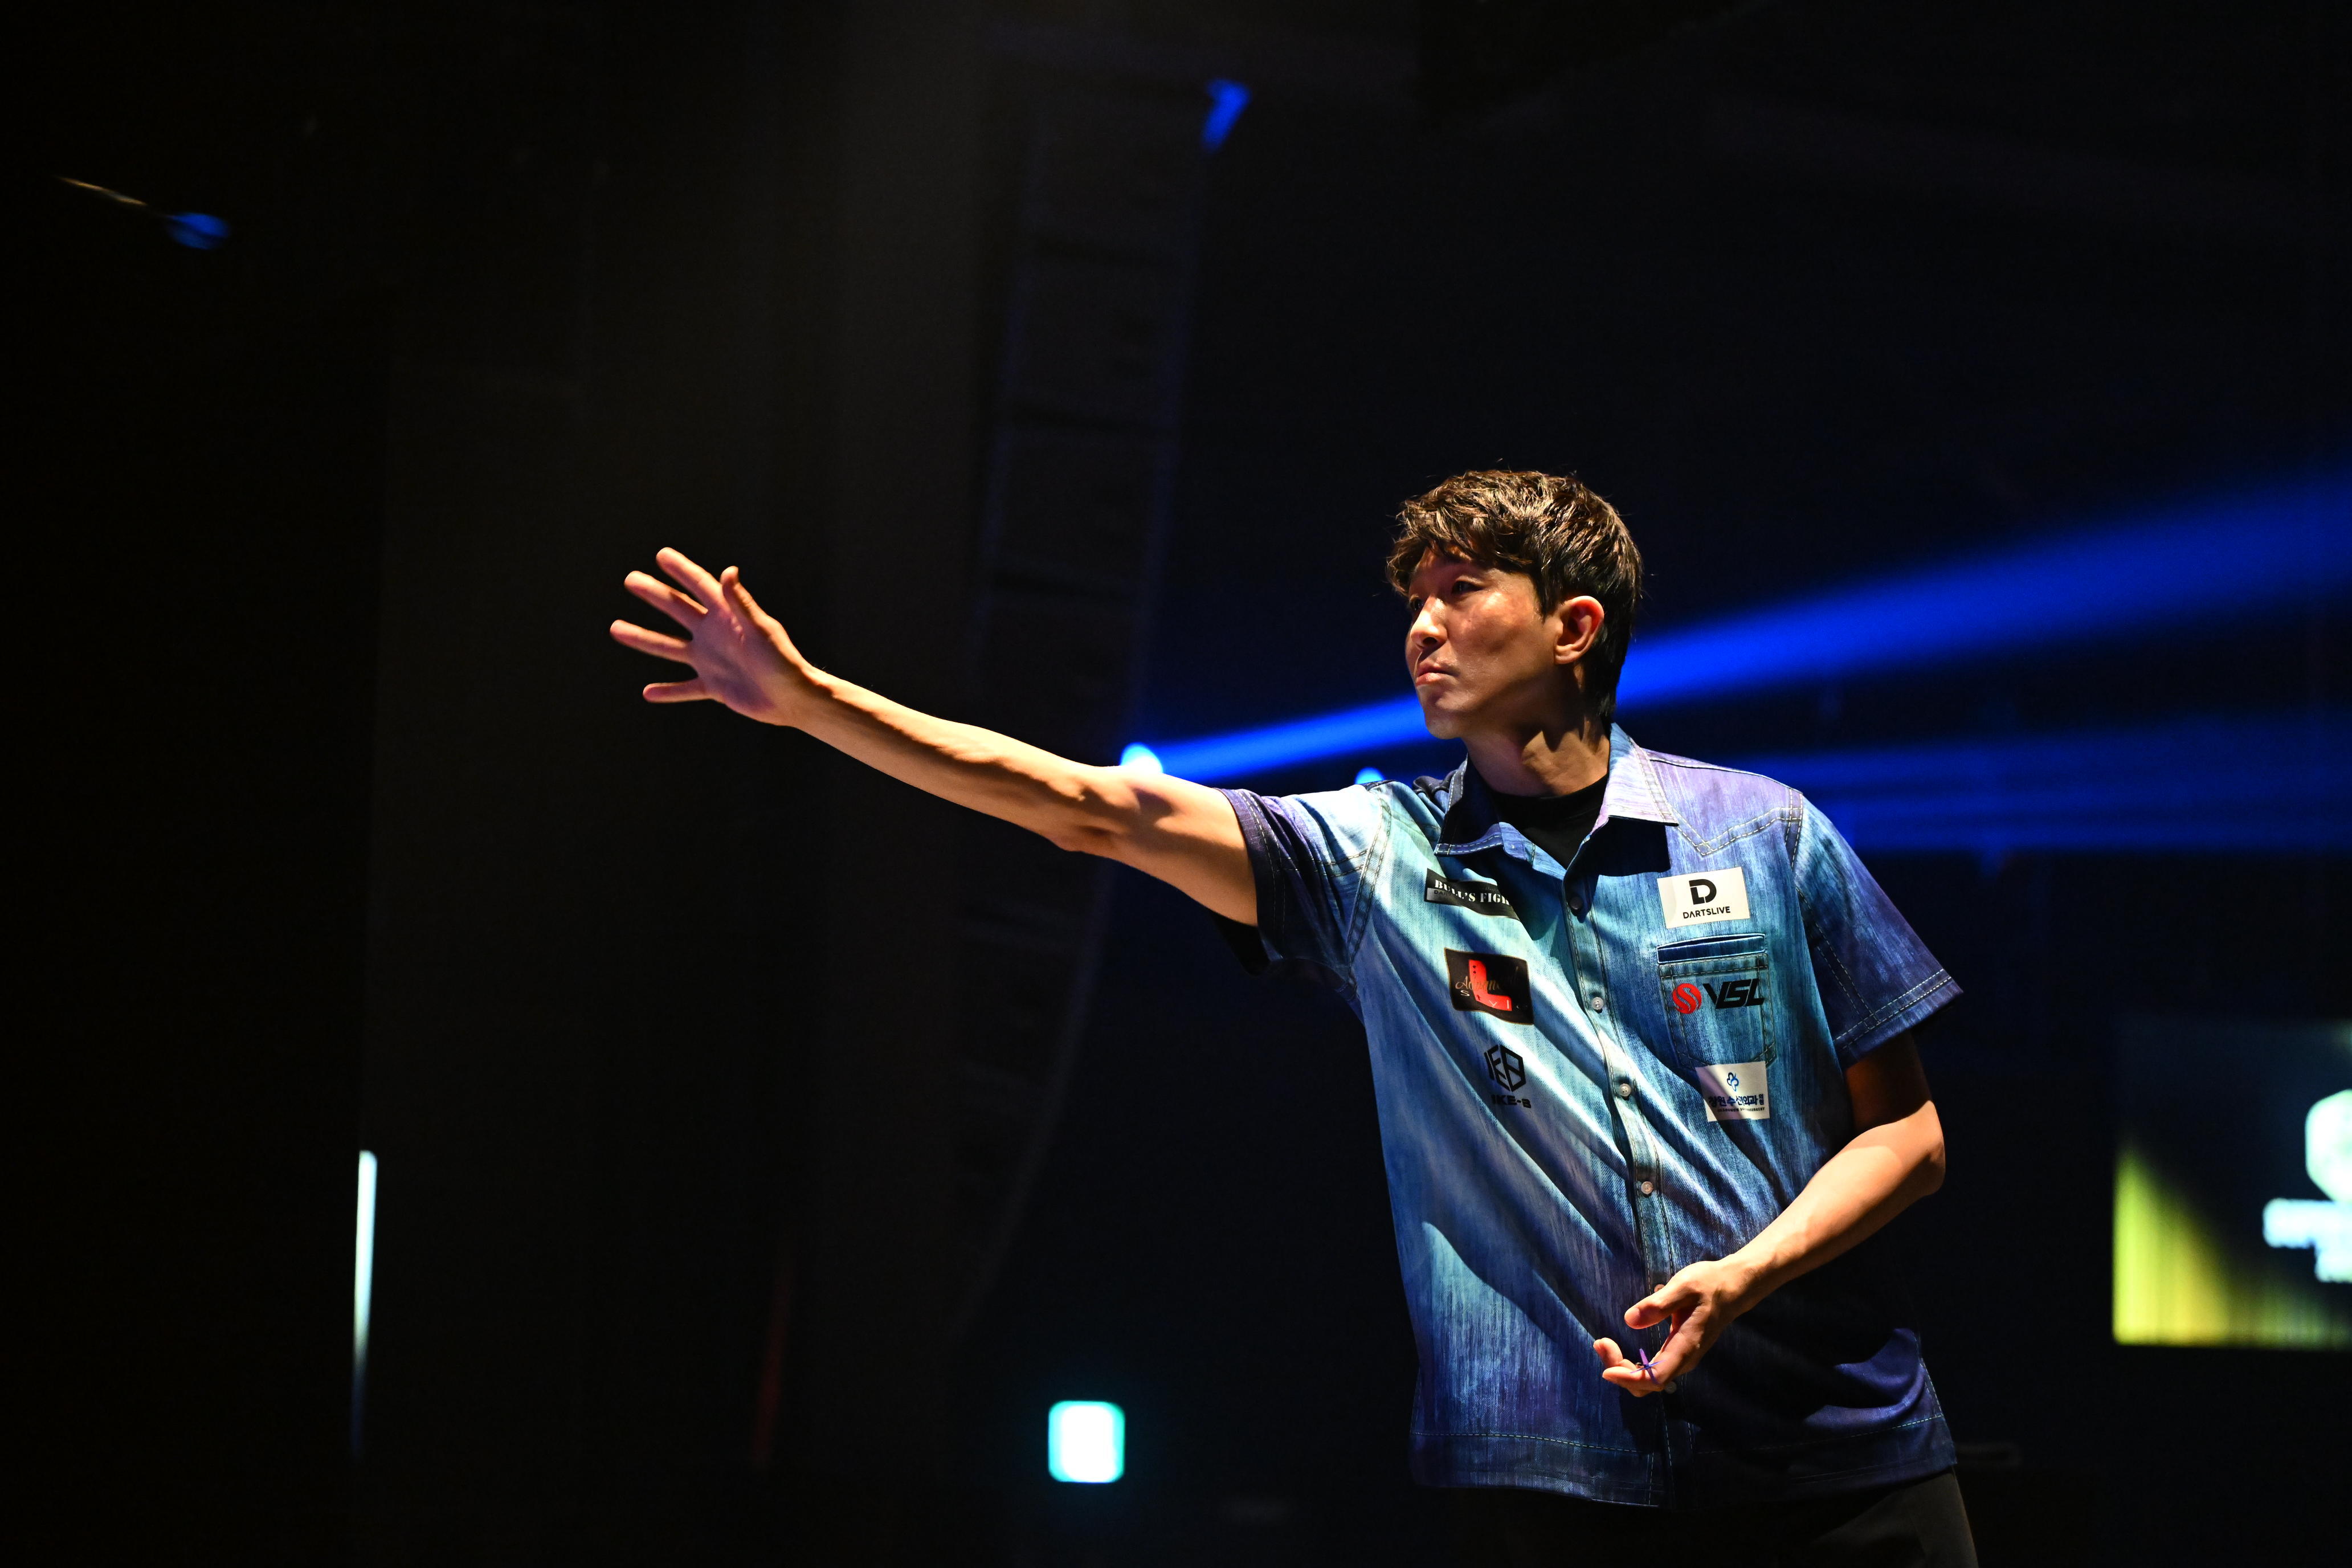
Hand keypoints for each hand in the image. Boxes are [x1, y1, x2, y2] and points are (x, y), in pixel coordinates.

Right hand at [609, 548, 813, 724]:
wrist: (793, 698)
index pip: (700, 586)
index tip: (661, 554)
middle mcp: (715, 635)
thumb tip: (728, 571)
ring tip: (616, 629)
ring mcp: (712, 661)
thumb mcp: (761, 630)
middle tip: (630, 580)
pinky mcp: (714, 687)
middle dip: (655, 595)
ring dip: (644, 639)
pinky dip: (668, 691)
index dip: (681, 570)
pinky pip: (685, 688)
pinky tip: (648, 692)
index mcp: (727, 617)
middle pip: (678, 610)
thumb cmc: (783, 662)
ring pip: (670, 647)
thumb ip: (742, 603)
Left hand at [1592, 1257, 1756, 1396]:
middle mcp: (1684, 1359)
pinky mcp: (1678, 1352)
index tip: (1605, 1371)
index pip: (1656, 1378)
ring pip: (1649, 1378)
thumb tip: (1629, 1321)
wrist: (1732, 1288)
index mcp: (1685, 1346)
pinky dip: (1631, 1364)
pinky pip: (1652, 1370)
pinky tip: (1617, 1345)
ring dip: (1623, 1367)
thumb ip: (1658, 1304)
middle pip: (1648, 1383)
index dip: (1629, 1379)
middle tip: (1600, 1343)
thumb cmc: (1708, 1284)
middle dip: (1620, 1370)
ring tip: (1604, 1344)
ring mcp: (1682, 1358)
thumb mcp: (1683, 1287)